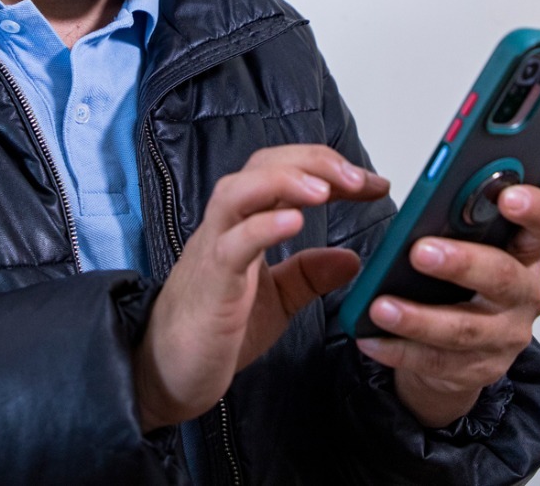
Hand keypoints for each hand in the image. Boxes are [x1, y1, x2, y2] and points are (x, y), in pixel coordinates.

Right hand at [134, 145, 390, 431]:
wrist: (165, 375)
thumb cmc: (214, 333)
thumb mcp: (276, 300)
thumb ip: (309, 275)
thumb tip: (353, 258)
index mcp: (245, 225)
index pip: (286, 173)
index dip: (330, 170)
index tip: (374, 185)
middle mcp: (226, 226)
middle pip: (263, 166)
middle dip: (314, 163)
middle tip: (359, 180)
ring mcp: (213, 250)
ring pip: (239, 191)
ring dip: (286, 181)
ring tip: (326, 189)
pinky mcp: (210, 282)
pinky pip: (233, 243)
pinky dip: (263, 226)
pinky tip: (294, 222)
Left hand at [357, 185, 539, 427]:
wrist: (465, 348)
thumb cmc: (462, 280)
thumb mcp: (468, 243)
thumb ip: (457, 222)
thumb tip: (423, 206)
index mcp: (526, 250)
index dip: (534, 209)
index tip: (507, 197)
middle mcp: (525, 293)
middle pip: (502, 276)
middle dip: (460, 263)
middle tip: (420, 252)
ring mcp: (506, 336)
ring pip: (464, 329)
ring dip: (419, 318)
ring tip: (381, 307)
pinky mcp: (479, 369)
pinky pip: (437, 362)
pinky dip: (399, 350)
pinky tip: (372, 339)